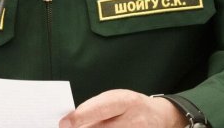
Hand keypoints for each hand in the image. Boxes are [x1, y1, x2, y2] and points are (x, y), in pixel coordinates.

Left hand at [58, 89, 185, 127]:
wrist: (159, 116)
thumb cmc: (132, 106)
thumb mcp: (116, 99)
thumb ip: (96, 108)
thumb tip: (72, 121)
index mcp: (126, 101)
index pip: (100, 110)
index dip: (80, 117)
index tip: (64, 123)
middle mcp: (134, 120)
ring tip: (88, 127)